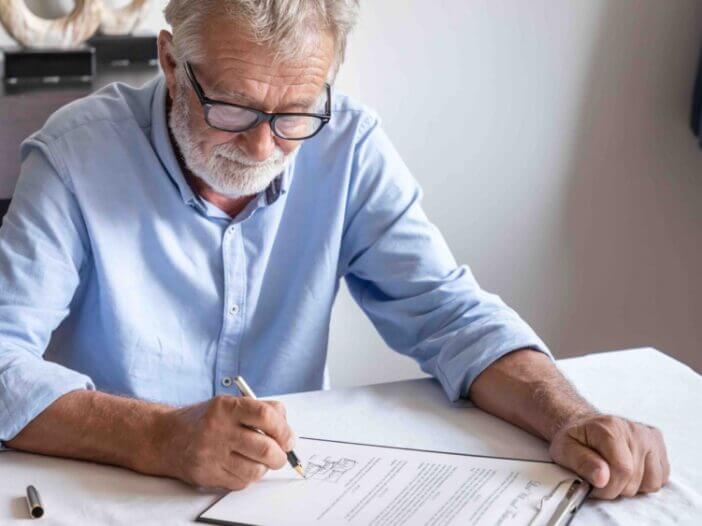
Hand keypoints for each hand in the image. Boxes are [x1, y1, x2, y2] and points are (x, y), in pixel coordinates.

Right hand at [157, 395, 295, 489]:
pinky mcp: (207, 474)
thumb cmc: (205, 420)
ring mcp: (211, 453)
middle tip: (280, 455)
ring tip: (259, 461)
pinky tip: (240, 466)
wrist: (165, 437)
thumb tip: (286, 427)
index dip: (284, 429)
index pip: (266, 416)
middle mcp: (219, 429)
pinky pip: (240, 482)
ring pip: (255, 470)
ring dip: (264, 468)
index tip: (288, 438)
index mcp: (227, 407)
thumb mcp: (229, 404)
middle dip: (280, 455)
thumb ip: (260, 409)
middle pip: (265, 448)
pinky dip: (247, 477)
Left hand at [549, 414, 669, 498]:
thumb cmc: (575, 438)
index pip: (623, 470)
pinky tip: (629, 470)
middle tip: (601, 477)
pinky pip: (661, 477)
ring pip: (652, 482)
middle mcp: (634, 430)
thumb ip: (582, 463)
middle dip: (616, 488)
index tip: (594, 485)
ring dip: (632, 486)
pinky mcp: (658, 443)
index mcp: (610, 428)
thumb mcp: (565, 449)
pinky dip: (645, 481)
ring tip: (614, 473)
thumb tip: (602, 478)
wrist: (584, 424)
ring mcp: (649, 436)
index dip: (608, 487)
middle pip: (635, 479)